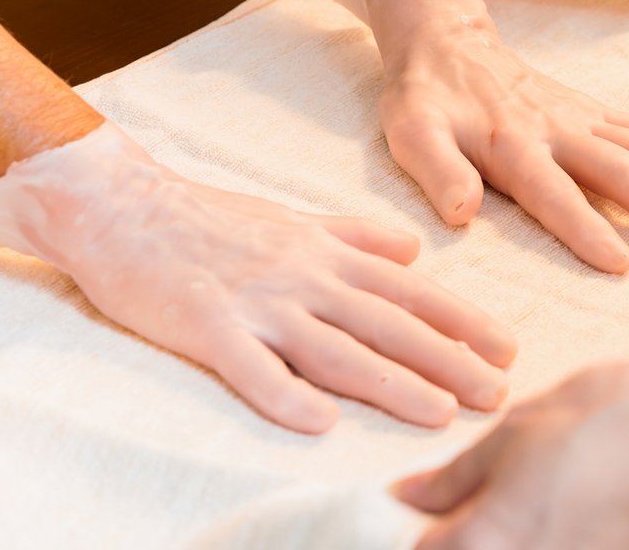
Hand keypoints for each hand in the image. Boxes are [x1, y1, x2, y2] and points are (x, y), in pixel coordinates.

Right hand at [0, 122, 515, 433]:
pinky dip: (285, 394)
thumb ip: (357, 236)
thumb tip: (414, 251)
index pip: (409, 290)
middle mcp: (303, 276)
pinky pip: (251, 367)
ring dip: (392, 382)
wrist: (122, 205)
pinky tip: (321, 424)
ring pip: (335, 348)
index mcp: (326, 253)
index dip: (461, 320)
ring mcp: (257, 301)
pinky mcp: (207, 325)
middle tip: (497, 394)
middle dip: (448, 360)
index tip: (506, 350)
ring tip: (440, 413)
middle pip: (388, 323)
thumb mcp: (296, 217)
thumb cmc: (211, 217)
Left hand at [350, 0, 628, 272]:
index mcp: (510, 146)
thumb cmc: (426, 101)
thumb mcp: (412, 134)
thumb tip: (461, 213)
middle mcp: (556, 130)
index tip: (620, 263)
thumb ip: (439, 172)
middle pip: (618, 170)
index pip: (553, 193)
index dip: (585, 228)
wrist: (448, 44)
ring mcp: (582, 118)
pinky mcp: (594, 111)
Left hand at [394, 350, 628, 548]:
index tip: (423, 510)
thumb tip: (412, 495)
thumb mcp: (531, 424)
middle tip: (483, 501)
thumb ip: (463, 471)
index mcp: (487, 542)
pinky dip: (565, 542)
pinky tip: (589, 513)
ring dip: (520, 537)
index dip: (410, 530)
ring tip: (555, 498)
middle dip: (465, 536)